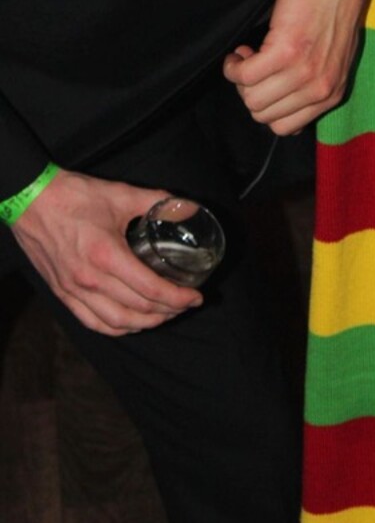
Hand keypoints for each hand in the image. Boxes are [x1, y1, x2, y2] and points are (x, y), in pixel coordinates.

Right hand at [11, 170, 201, 334]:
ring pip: (116, 323)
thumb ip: (157, 201)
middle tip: (185, 304)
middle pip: (137, 309)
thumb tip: (186, 207)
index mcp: (106, 255)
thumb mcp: (121, 194)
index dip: (178, 298)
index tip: (195, 297)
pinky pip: (92, 323)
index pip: (150, 290)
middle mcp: (89, 279)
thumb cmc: (74, 196)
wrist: (31, 200)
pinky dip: (117, 328)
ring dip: (145, 324)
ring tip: (165, 315)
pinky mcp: (62, 293)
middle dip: (168, 311)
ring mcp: (73, 290)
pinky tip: (132, 323)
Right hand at [223, 0, 374, 133]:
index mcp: (331, 95)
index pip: (284, 127)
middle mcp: (319, 89)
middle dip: (249, 92)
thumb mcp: (333, 61)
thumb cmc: (332, 12)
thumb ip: (314, 87)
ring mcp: (303, 72)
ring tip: (246, 56)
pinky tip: (241, 51)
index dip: (265, 106)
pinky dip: (234, 66)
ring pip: (251, 97)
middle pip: (263, 115)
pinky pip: (245, 75)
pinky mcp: (286, 51)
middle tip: (252, 66)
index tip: (263, 84)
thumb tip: (285, 108)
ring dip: (239, 78)